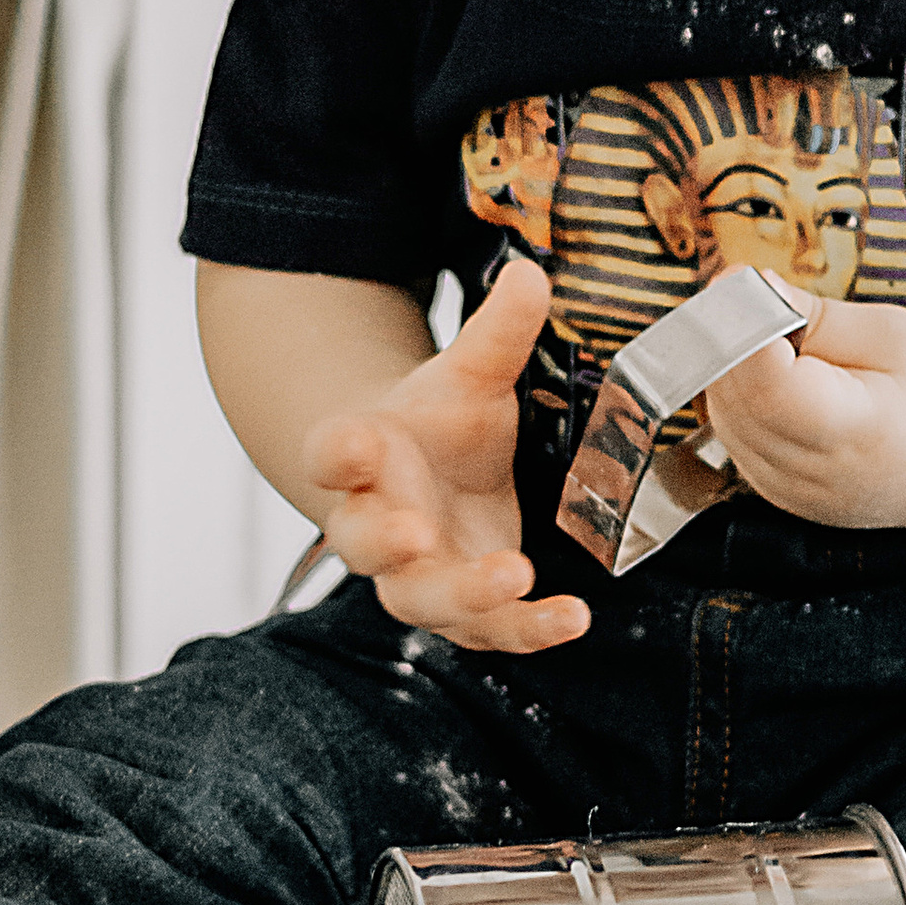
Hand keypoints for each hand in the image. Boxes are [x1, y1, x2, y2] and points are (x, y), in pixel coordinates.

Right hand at [301, 258, 590, 650]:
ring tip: (512, 575)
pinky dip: (528, 630)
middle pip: (363, 543)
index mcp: (360, 456)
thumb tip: (532, 273)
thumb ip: (497, 333)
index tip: (355, 438)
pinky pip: (488, 631)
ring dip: (463, 594)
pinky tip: (573, 617)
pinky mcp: (465, 608)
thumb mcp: (469, 376)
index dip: (338, 449)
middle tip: (414, 532)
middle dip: (386, 540)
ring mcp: (416, 574)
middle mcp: (376, 523)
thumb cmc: (438, 427)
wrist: (435, 484)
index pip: (332, 453)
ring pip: (422, 599)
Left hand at [701, 299, 905, 532]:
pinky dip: (740, 403)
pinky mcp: (782, 498)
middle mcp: (820, 476)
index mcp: (859, 432)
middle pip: (737, 402)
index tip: (738, 284)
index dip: (742, 331)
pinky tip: (772, 376)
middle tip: (747, 296)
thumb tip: (747, 286)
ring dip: (731, 372)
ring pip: (726, 422)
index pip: (770, 387)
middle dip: (730, 341)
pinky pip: (736, 442)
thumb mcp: (891, 333)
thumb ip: (814, 315)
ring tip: (770, 337)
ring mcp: (797, 496)